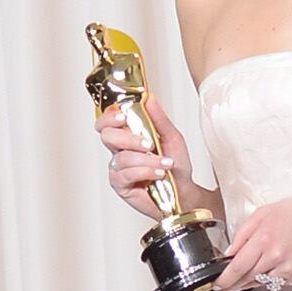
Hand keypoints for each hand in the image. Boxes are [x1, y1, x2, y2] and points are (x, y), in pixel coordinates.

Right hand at [99, 96, 195, 220]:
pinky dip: (145, 171)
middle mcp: (120, 151)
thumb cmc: (176, 167)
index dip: (110, 116)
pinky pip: (125, 174)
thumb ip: (159, 118)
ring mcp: (118, 168)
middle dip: (129, 138)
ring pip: (122, 157)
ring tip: (165, 163)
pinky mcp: (121, 185)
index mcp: (128, 136)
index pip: (108, 121)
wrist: (184, 192)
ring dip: (146, 159)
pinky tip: (158, 172)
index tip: (124, 115)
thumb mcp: (172, 137)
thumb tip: (149, 98)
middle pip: (107, 136)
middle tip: (148, 143)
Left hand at [211, 197, 291, 290]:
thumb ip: (242, 234)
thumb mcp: (263, 214)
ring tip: (251, 270)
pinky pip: (275, 282)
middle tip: (223, 287)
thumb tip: (229, 254)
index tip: (217, 285)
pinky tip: (274, 264)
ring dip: (251, 280)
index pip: (237, 267)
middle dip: (233, 284)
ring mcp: (287, 269)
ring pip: (260, 282)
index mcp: (264, 239)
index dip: (225, 279)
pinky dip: (269, 276)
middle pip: (246, 278)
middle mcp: (275, 257)